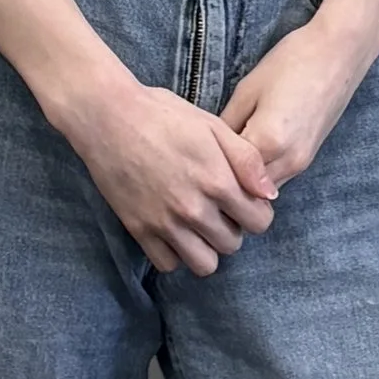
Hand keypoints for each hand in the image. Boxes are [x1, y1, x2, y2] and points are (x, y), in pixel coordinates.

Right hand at [49, 71, 277, 275]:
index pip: (259, 222)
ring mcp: (165, 223)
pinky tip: (174, 230)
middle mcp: (194, 209)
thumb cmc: (163, 114)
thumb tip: (269, 193)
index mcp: (217, 181)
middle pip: (233, 244)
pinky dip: (175, 253)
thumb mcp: (213, 126)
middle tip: (219, 208)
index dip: (258, 210)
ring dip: (207, 247)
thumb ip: (247, 160)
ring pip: (204, 264)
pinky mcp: (139, 230)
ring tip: (199, 224)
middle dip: (233, 228)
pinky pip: (168, 264)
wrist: (109, 116)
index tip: (245, 200)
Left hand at [219, 8, 378, 189]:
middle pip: (245, 189)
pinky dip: (259, 176)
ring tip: (222, 160)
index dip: (207, 167)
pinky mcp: (308, 160)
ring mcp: (301, 165)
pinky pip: (275, 179)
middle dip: (224, 181)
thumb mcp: (248, 89)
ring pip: (261, 190)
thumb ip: (227, 125)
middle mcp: (287, 162)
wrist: (338, 53)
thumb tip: (210, 149)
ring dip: (243, 181)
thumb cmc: (290, 62)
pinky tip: (246, 156)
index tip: (192, 160)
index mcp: (268, 142)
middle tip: (202, 166)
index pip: (226, 172)